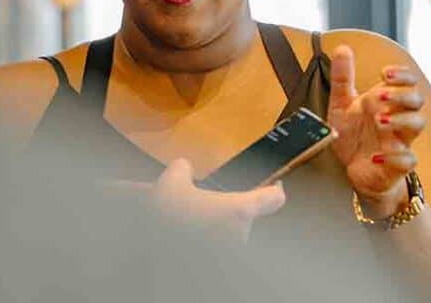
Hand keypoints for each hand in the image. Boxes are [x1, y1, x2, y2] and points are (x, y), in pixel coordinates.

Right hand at [106, 158, 286, 243]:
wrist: (155, 254)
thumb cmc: (169, 218)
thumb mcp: (171, 183)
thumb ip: (182, 169)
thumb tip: (184, 167)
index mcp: (238, 210)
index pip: (272, 199)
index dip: (275, 190)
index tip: (275, 185)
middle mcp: (240, 233)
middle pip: (243, 217)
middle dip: (224, 213)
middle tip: (201, 209)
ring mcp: (232, 251)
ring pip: (228, 234)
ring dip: (214, 229)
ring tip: (189, 224)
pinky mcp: (222, 264)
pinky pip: (219, 247)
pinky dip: (207, 241)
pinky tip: (188, 236)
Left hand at [326, 45, 425, 217]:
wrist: (353, 171)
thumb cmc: (353, 136)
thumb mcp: (341, 105)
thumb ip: (342, 78)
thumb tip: (342, 48)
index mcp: (386, 102)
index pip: (407, 81)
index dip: (402, 75)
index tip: (384, 73)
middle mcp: (397, 118)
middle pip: (416, 100)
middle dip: (401, 95)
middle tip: (379, 97)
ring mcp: (400, 141)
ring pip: (418, 125)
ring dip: (401, 120)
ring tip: (379, 121)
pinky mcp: (398, 165)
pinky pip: (408, 160)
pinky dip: (396, 157)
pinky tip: (377, 156)